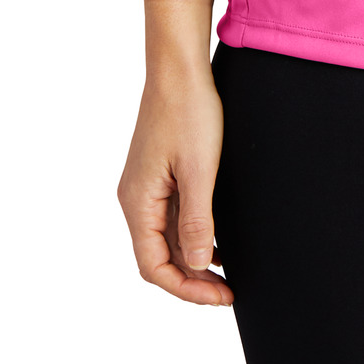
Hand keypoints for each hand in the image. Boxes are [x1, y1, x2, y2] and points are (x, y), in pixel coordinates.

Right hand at [117, 67, 232, 306]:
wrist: (180, 67)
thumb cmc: (189, 112)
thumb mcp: (198, 170)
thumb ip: (196, 220)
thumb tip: (195, 266)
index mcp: (138, 202)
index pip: (153, 266)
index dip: (186, 288)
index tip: (221, 296)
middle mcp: (136, 198)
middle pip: (158, 256)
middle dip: (191, 278)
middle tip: (228, 290)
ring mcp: (146, 185)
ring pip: (165, 238)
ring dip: (192, 258)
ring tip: (226, 271)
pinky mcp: (158, 172)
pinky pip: (171, 216)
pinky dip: (192, 233)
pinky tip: (216, 239)